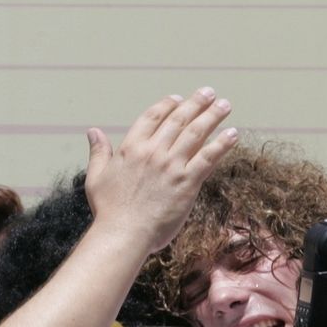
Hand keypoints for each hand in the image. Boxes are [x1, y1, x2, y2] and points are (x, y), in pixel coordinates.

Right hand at [84, 87, 237, 253]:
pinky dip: (222, 144)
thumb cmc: (109, 210)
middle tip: (209, 93)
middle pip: (179, 119)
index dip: (167, 105)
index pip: (153, 116)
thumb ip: (98, 152)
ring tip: (225, 105)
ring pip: (196, 133)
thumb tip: (93, 131)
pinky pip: (209, 157)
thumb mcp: (96, 177)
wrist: (123, 233)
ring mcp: (172, 165)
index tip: (178, 98)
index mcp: (131, 147)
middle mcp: (153, 151)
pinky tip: (232, 134)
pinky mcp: (187, 182)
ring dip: (213, 116)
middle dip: (196, 103)